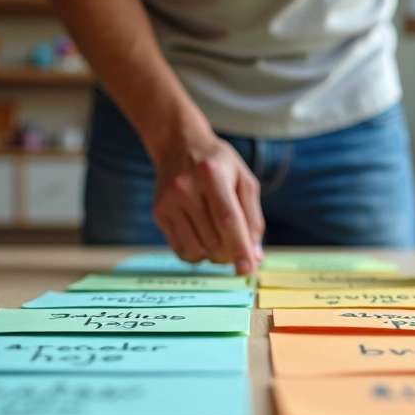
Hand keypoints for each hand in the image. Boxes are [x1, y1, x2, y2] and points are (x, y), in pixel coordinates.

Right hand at [151, 133, 263, 274]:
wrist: (179, 145)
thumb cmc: (218, 164)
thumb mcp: (244, 180)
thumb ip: (253, 218)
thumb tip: (255, 255)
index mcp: (212, 175)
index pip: (227, 220)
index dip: (239, 247)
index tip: (247, 269)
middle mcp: (186, 187)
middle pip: (213, 239)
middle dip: (230, 252)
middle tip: (237, 247)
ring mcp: (169, 201)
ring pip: (196, 249)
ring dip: (213, 254)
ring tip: (219, 237)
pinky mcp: (159, 212)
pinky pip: (180, 249)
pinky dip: (197, 253)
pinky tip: (203, 237)